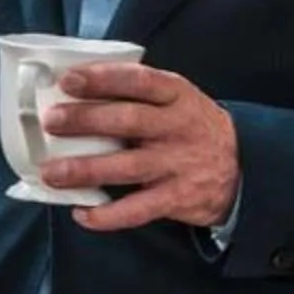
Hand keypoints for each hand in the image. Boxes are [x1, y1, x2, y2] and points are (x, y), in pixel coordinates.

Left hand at [41, 63, 240, 230]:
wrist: (242, 166)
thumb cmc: (188, 125)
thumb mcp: (174, 98)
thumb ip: (134, 91)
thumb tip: (70, 86)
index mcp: (176, 95)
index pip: (140, 80)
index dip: (103, 79)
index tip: (69, 80)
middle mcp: (178, 128)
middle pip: (129, 121)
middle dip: (86, 120)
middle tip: (51, 121)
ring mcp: (179, 165)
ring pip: (129, 167)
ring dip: (86, 170)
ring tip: (51, 172)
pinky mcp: (178, 199)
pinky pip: (139, 210)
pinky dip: (108, 215)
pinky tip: (81, 213)